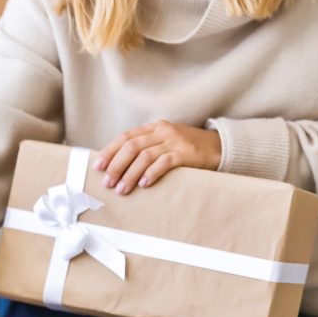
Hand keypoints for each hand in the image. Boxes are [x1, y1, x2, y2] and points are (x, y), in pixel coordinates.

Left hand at [94, 120, 221, 194]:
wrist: (219, 147)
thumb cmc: (186, 149)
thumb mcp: (164, 142)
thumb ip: (145, 148)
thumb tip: (116, 166)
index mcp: (154, 127)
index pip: (125, 136)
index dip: (110, 151)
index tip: (98, 166)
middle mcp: (162, 131)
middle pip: (131, 146)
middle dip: (116, 165)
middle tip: (107, 183)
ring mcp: (175, 141)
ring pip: (144, 156)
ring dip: (130, 174)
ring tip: (122, 189)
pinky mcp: (186, 153)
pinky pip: (164, 162)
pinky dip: (151, 173)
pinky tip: (143, 184)